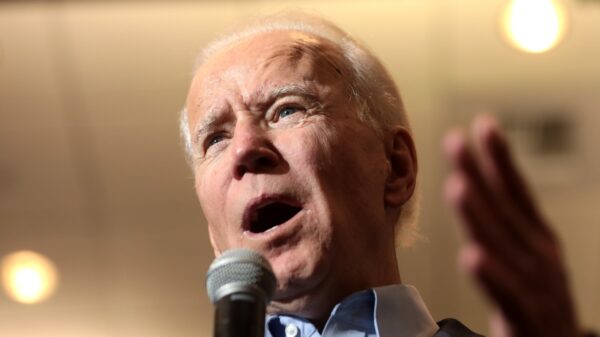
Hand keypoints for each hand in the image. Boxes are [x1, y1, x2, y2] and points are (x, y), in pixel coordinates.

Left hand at [442, 115, 582, 336]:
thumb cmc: (536, 299)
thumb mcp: (524, 255)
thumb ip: (499, 224)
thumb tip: (468, 182)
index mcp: (538, 238)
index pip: (517, 192)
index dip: (501, 159)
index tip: (482, 125)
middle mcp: (540, 256)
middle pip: (505, 211)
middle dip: (480, 174)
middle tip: (455, 140)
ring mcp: (537, 286)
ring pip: (503, 246)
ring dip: (480, 216)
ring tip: (458, 186)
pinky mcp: (527, 319)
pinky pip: (508, 296)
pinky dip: (492, 276)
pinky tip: (472, 257)